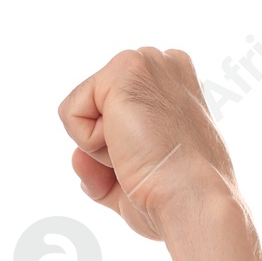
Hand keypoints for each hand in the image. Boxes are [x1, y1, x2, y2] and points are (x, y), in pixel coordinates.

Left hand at [57, 49, 238, 241]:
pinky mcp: (124, 69)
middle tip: (145, 159)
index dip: (118, 148)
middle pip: (92, 110)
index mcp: (173, 84)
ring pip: (80, 111)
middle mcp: (161, 65)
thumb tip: (77, 158)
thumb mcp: (131, 179)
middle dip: (106, 146)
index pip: (110, 112)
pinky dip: (88, 142)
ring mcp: (146, 62)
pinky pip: (70, 113)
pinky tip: (127, 144)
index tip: (154, 159)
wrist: (191, 198)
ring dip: (99, 148)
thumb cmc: (174, 197)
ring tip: (139, 152)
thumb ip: (101, 168)